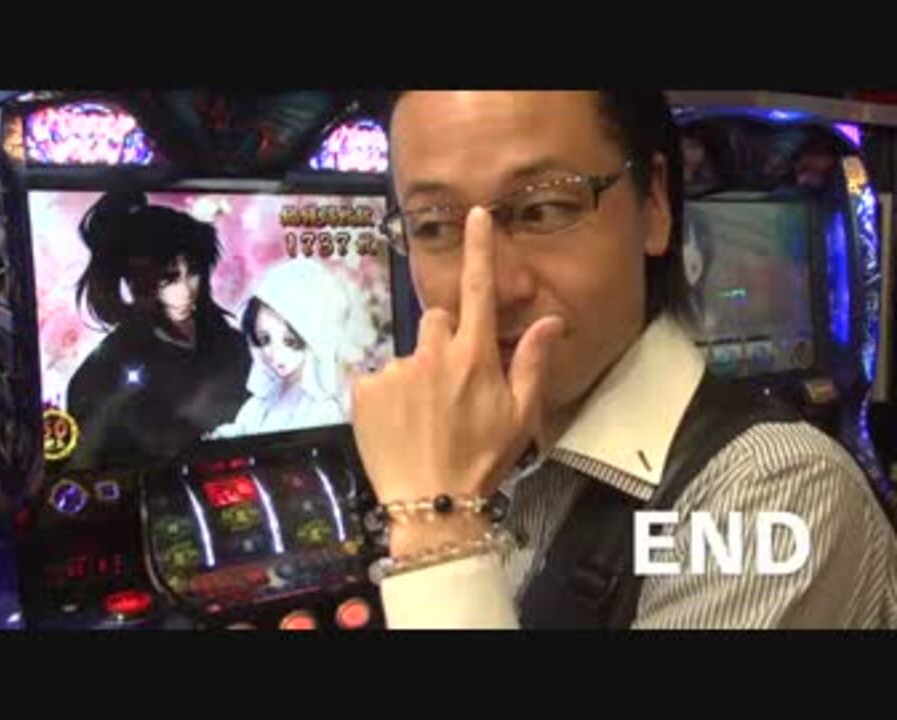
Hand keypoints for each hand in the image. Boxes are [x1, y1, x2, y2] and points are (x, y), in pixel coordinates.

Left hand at [351, 208, 563, 511]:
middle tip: (453, 384)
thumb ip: (533, 362)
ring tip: (425, 416)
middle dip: (446, 340)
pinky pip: (379, 377)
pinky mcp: (363, 390)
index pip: (477, 289)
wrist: (430, 502)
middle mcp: (431, 354)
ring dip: (417, 374)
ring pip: (409, 354)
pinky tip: (400, 424)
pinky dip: (388, 395)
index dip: (478, 248)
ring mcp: (393, 371)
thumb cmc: (482, 459)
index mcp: (473, 357)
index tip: (473, 214)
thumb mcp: (521, 416)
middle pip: (438, 321)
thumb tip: (551, 320)